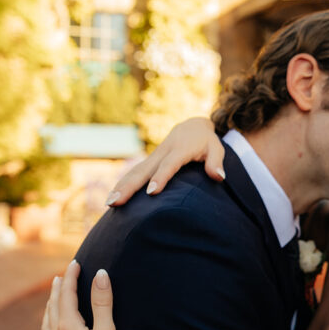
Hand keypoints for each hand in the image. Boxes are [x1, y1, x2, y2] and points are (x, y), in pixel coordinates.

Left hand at [41, 260, 119, 329]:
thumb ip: (102, 303)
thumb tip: (100, 275)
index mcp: (67, 325)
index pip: (67, 293)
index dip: (71, 277)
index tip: (76, 263)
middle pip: (54, 304)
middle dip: (59, 288)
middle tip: (63, 275)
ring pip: (47, 320)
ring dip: (51, 304)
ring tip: (54, 296)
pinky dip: (47, 323)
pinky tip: (49, 329)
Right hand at [106, 117, 224, 205]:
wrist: (192, 126)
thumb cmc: (206, 141)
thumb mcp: (216, 148)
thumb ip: (216, 162)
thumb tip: (218, 177)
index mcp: (180, 149)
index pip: (169, 165)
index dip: (160, 177)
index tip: (151, 192)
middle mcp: (163, 153)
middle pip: (144, 170)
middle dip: (130, 186)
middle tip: (117, 201)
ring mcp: (154, 157)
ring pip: (135, 171)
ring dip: (122, 186)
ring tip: (110, 203)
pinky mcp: (149, 162)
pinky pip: (134, 173)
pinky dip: (122, 184)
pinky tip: (112, 199)